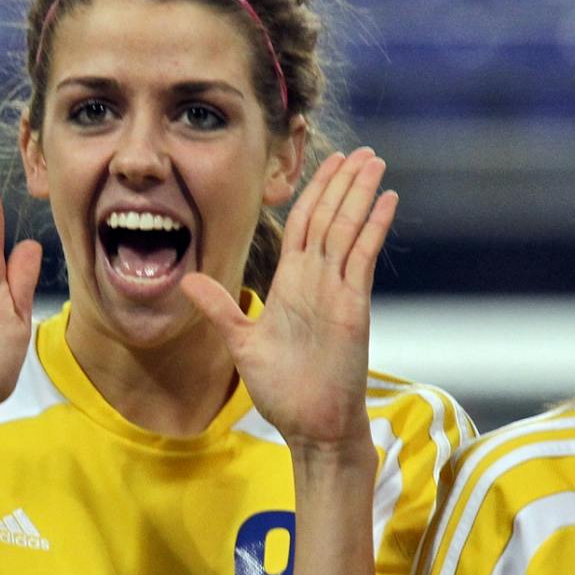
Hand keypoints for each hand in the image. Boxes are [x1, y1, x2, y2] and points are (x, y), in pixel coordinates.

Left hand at [185, 148, 395, 454]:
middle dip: (343, 182)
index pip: (304, 225)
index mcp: (293, 285)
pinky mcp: (354, 306)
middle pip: (330, 218)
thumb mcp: (242, 343)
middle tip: (360, 150)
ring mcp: (338, 291)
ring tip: (375, 161)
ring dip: (361, 193)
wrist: (311, 425)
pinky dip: (374, 227)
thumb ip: (219, 308)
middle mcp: (318, 281)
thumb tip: (187, 280)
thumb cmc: (283, 390)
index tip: (326, 163)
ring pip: (349, 229)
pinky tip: (387, 199)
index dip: (313, 192)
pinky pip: (364, 258)